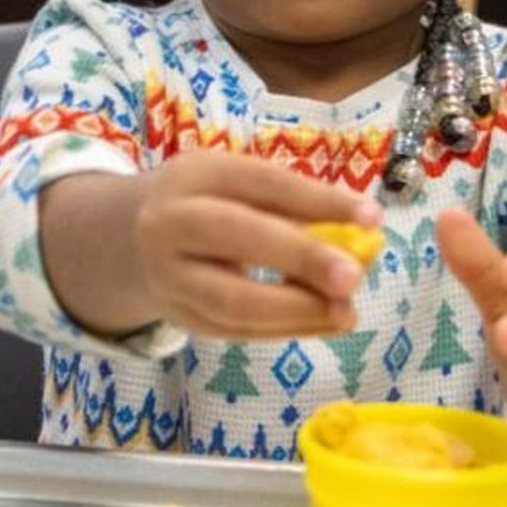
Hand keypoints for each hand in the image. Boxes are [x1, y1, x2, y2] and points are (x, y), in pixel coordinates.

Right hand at [133, 152, 381, 339]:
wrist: (133, 239)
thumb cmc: (208, 203)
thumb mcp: (239, 184)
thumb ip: (292, 204)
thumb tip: (362, 230)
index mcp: (195, 174)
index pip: (262, 183)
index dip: (318, 201)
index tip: (372, 217)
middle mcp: (171, 222)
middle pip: (236, 237)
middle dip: (301, 258)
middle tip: (354, 276)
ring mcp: (169, 276)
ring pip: (231, 300)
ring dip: (296, 310)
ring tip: (346, 312)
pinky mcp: (181, 317)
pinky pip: (235, 331)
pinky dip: (285, 330)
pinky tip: (324, 322)